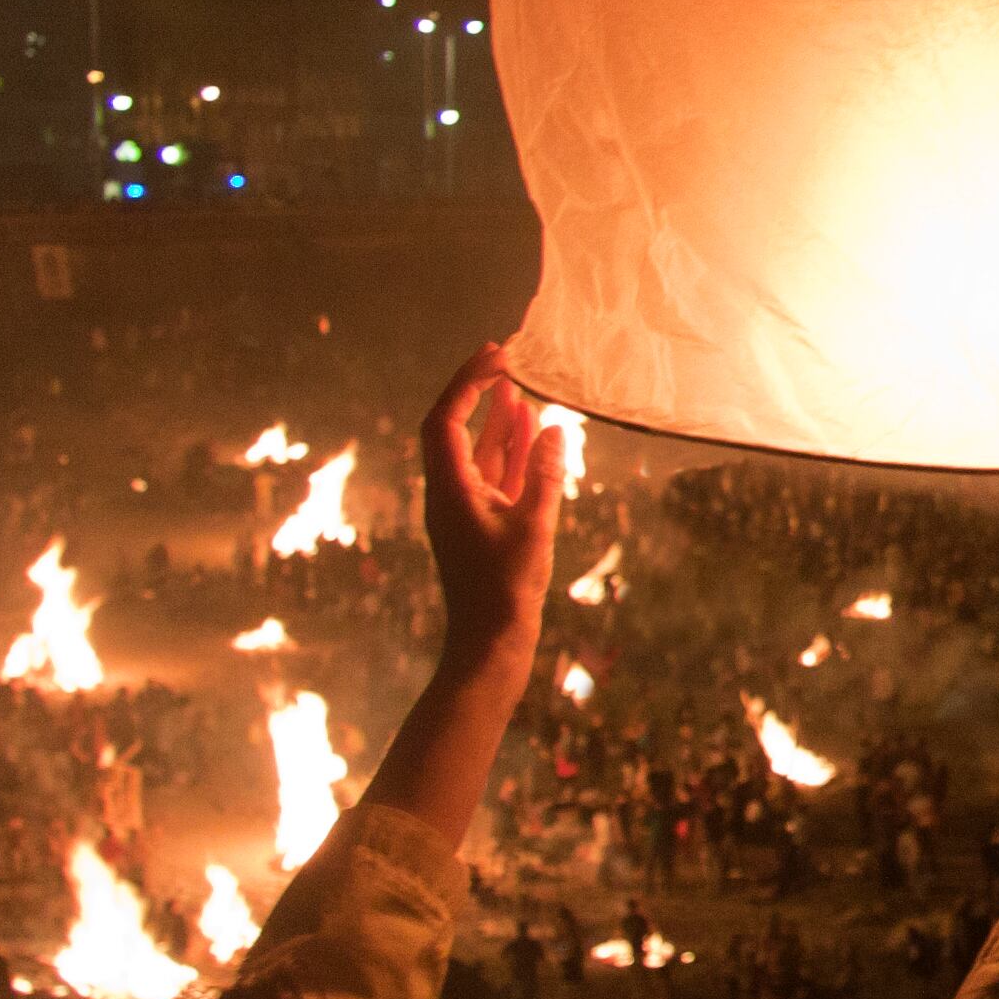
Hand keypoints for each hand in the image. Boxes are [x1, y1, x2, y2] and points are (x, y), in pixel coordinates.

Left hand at [419, 343, 564, 677]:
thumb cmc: (507, 590)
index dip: (466, 382)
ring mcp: (466, 509)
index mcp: (449, 490)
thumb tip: (553, 428)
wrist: (492, 642)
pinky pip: (493, 475)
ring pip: (476, 451)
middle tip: (505, 358)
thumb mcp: (533, 527)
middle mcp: (450, 493)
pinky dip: (509, 451)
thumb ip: (543, 474)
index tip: (496, 356)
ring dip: (495, 419)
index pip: (446, 420)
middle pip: (454, 429)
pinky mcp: (483, 524)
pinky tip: (531, 432)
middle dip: (476, 391)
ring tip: (521, 387)